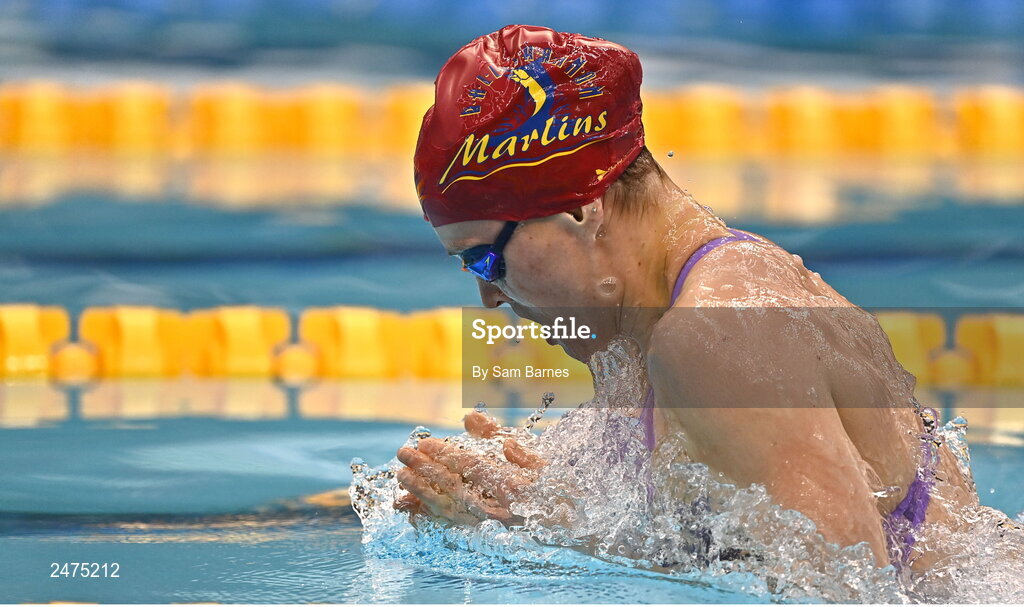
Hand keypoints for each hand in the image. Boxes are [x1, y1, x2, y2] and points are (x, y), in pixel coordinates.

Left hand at [393, 410, 545, 525]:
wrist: (574, 533)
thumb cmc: (560, 492)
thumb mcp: (543, 461)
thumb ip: (505, 438)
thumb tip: (473, 420)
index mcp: (514, 486)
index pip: (472, 468)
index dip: (446, 454)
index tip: (425, 443)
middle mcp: (499, 509)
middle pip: (455, 486)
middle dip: (426, 469)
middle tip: (403, 452)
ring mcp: (489, 525)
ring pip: (449, 508)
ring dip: (422, 491)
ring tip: (400, 475)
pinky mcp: (484, 536)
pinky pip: (452, 526)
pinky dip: (430, 515)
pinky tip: (412, 506)